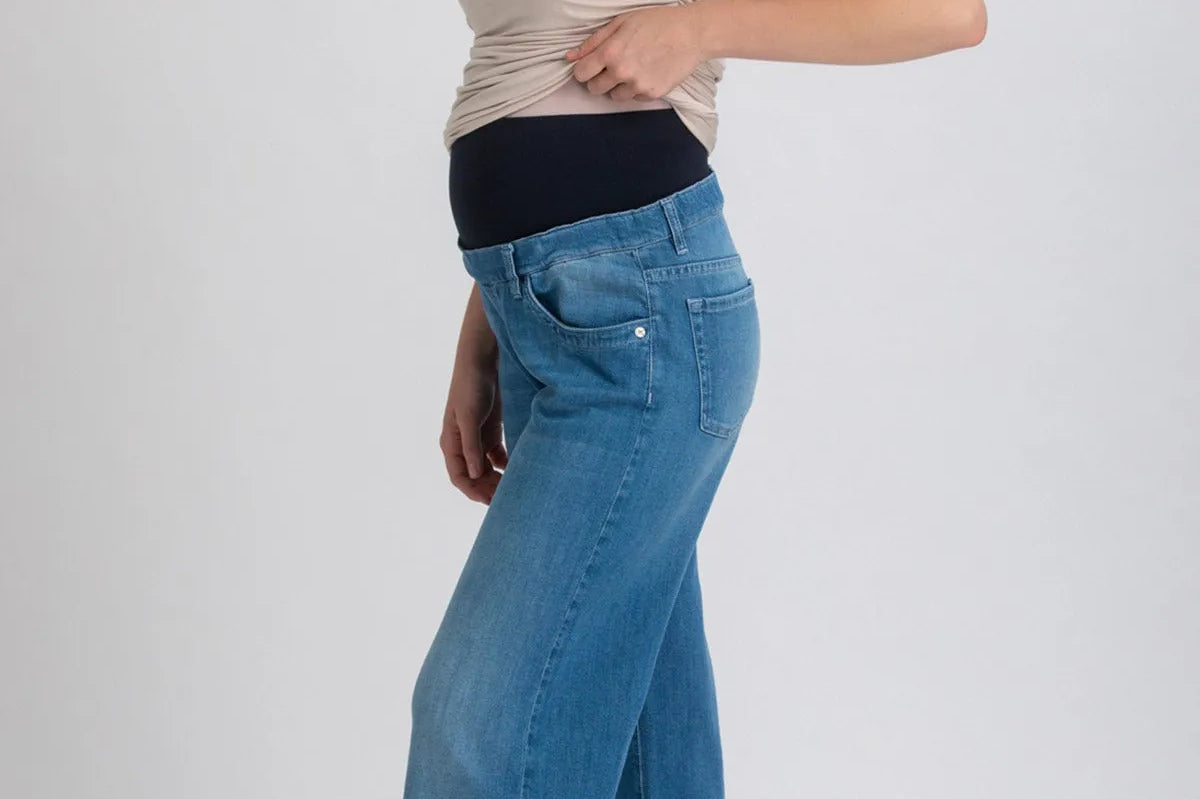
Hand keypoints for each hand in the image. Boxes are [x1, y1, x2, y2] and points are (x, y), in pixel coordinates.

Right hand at [440, 356, 506, 504]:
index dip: (473, 491)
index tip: (490, 501)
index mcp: (451, 443)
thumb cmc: (470, 387)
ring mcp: (477, 439)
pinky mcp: (490, 431)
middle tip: (508, 497)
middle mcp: (463, 445)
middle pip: (474, 476)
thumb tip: (475, 475)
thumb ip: (472, 446)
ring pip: (486, 468)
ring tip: (514, 486)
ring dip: (498, 478)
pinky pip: (498, 455)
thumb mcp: (469, 417)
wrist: (482, 362)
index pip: (459, 476)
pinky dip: (506, 464)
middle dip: (488, 488)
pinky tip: (518, 468)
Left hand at [565, 5, 705, 101]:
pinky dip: (636, 89)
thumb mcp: (621, 23)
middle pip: (594, 89)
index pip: (580, 74)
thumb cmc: (656, 22)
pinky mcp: (652, 94)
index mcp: (610, 53)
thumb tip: (570, 57)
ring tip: (632, 68)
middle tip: (613, 66)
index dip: (583, 69)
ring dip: (618, 86)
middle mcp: (621, 72)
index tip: (590, 66)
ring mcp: (637, 85)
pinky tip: (646, 72)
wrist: (691, 33)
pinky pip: (633, 98)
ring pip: (614, 96)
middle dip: (599, 78)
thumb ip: (593, 42)